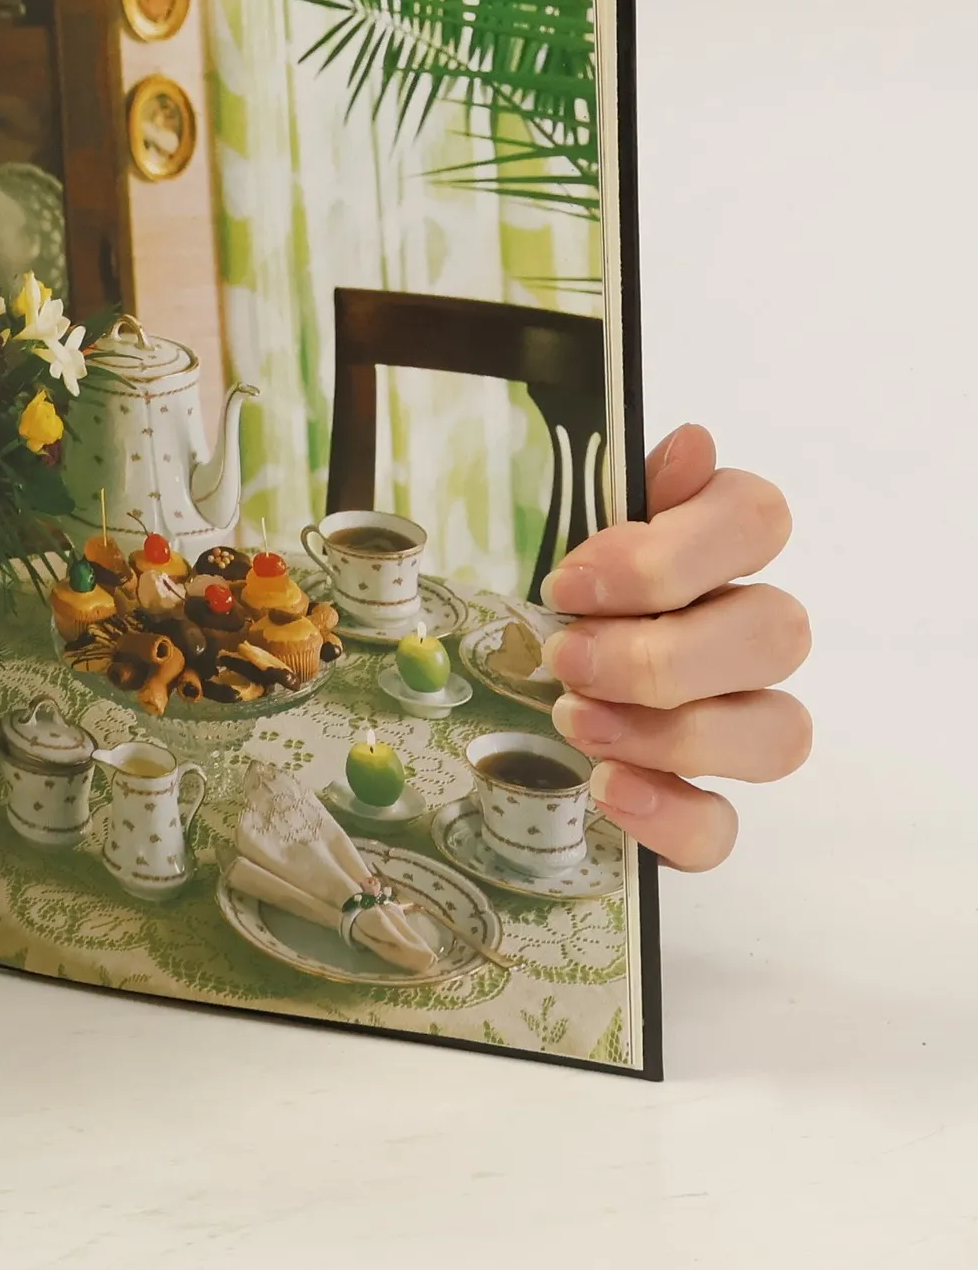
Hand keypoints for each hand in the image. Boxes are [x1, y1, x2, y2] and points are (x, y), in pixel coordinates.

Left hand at [542, 424, 810, 869]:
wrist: (489, 706)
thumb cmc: (544, 607)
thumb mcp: (558, 543)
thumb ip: (619, 496)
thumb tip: (691, 441)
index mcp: (714, 553)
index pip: (758, 520)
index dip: (673, 550)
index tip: (570, 579)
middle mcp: (744, 637)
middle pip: (779, 633)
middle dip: (664, 651)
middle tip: (566, 658)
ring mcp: (736, 727)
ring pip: (777, 733)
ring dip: (673, 731)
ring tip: (575, 722)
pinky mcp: (703, 810)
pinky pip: (726, 827)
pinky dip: (672, 814)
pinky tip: (609, 792)